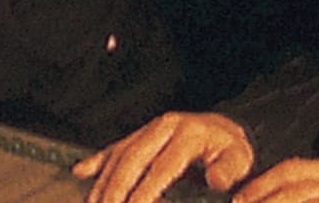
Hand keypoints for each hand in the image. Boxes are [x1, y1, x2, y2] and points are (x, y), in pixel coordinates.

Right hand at [72, 112, 252, 202]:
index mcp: (189, 133)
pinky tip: (80, 172)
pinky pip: (114, 147)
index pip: (162, 166)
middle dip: (116, 189)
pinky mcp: (139, 134)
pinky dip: (97, 161)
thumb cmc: (228, 151)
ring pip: (119, 154)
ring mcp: (150, 128)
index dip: (146, 191)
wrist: (221, 129)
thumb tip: (215, 180)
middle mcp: (165, 127)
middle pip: (132, 158)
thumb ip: (228, 170)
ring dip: (103, 182)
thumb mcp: (238, 159)